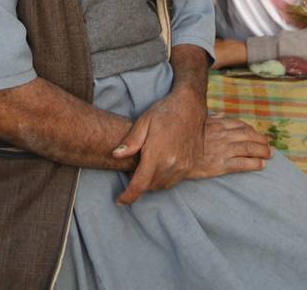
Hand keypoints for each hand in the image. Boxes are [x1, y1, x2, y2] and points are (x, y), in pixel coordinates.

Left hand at [112, 86, 204, 204]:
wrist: (191, 106)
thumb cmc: (165, 112)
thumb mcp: (143, 122)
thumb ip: (130, 142)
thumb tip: (116, 155)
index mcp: (157, 154)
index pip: (140, 184)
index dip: (128, 196)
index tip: (120, 201)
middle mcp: (172, 164)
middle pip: (150, 187)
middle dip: (138, 185)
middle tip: (131, 173)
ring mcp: (183, 166)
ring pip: (162, 186)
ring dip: (151, 184)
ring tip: (145, 169)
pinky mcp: (190, 165)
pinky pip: (173, 181)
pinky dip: (163, 180)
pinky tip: (159, 168)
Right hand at [185, 114, 272, 179]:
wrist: (172, 153)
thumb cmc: (182, 136)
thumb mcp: (196, 122)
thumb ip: (210, 118)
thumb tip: (220, 115)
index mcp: (217, 125)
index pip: (240, 125)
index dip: (251, 130)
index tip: (257, 134)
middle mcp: (223, 136)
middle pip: (248, 136)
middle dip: (261, 140)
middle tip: (268, 146)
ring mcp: (223, 150)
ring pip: (249, 148)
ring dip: (262, 151)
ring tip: (270, 154)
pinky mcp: (220, 165)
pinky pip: (241, 164)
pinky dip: (253, 163)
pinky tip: (261, 165)